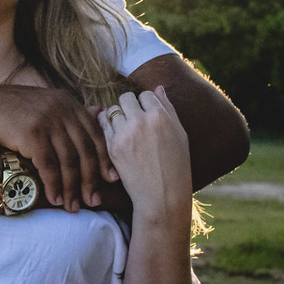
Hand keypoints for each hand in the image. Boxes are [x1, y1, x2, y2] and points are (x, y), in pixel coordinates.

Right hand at [0, 85, 114, 211]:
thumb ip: (70, 112)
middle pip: (85, 150)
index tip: (111, 180)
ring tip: (73, 207)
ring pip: (69, 162)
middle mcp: (61, 108)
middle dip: (91, 179)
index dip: (104, 159)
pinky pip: (49, 167)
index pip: (95, 133)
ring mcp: (47, 120)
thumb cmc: (8, 109)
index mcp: (67, 102)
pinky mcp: (32, 134)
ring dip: (72, 188)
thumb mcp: (43, 104)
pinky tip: (55, 199)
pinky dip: (54, 186)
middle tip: (94, 201)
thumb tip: (99, 112)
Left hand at [97, 88, 191, 225]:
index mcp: (160, 116)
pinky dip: (107, 127)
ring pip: (113, 110)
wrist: (162, 196)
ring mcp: (124, 134)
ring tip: (126, 130)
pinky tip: (115, 134)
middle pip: (126, 98)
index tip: (148, 115)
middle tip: (134, 120)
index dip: (146, 104)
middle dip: (130, 106)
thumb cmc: (176, 166)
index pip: (146, 95)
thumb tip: (158, 88)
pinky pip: (103, 125)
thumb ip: (168, 109)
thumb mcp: (180, 134)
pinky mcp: (112, 147)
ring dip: (118, 117)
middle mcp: (141, 121)